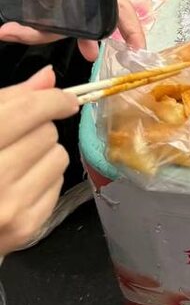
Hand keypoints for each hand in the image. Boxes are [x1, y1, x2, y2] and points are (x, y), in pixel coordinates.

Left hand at [0, 0, 145, 57]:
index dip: (128, 22)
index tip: (136, 44)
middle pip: (88, 21)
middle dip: (81, 38)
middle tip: (83, 52)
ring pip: (59, 26)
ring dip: (40, 35)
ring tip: (11, 31)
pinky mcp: (36, 0)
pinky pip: (38, 23)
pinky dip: (28, 31)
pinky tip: (12, 30)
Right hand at [0, 68, 75, 254]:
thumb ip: (8, 101)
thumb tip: (48, 78)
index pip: (26, 110)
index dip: (52, 99)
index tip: (65, 99)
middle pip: (46, 132)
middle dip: (37, 131)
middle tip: (16, 141)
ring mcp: (10, 206)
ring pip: (59, 156)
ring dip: (44, 155)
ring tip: (17, 163)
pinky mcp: (25, 227)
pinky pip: (58, 183)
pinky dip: (45, 179)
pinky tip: (20, 185)